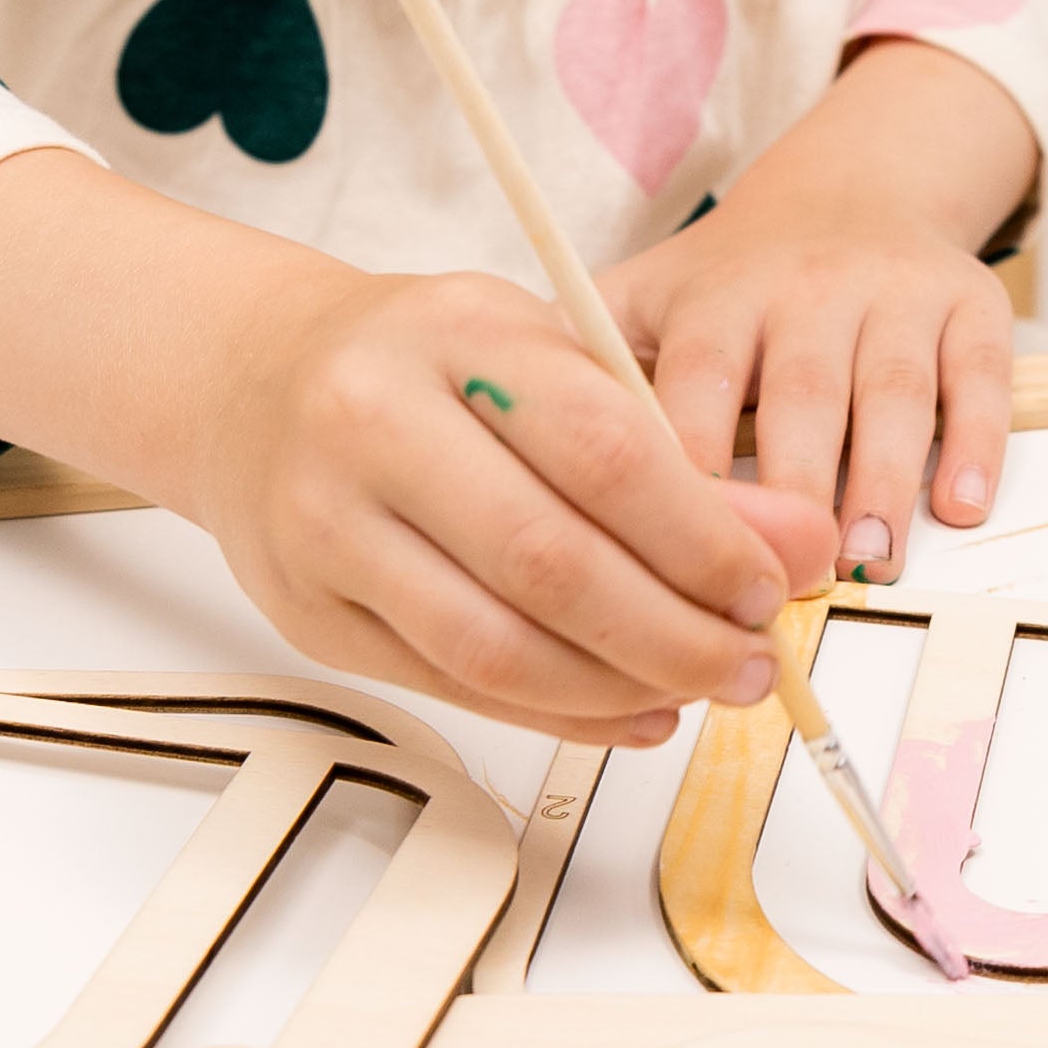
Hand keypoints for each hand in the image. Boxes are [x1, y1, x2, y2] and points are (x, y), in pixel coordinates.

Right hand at [0, 151, 834, 746]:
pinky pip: (452, 687)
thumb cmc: (425, 359)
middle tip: (756, 660)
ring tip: (703, 690)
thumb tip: (797, 545)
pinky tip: (628, 708)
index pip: (602, 448)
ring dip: (622, 689)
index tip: (780, 578)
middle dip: (677, 631)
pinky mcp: (308, 617)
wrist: (250, 381)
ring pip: (495, 647)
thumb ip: (670, 445)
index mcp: (455, 335)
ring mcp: (327, 529)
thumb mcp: (548, 356)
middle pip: (550, 563)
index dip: (705, 532)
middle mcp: (374, 426)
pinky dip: (557, 712)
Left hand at [600, 39, 1037, 580]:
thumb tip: (484, 452)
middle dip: (791, 491)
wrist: (859, 188)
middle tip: (782, 585)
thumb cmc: (739, 279)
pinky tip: (960, 506)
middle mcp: (806, 288)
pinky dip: (976, 440)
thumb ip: (584, 366)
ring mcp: (893, 296)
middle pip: (799, 392)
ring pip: (891, 389)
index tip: (671, 557)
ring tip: (867, 563)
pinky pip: (980, 374)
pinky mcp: (969, 305)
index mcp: (717, 297)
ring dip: (882, 480)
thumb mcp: (650, 299)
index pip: (695, 383)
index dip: (686, 470)